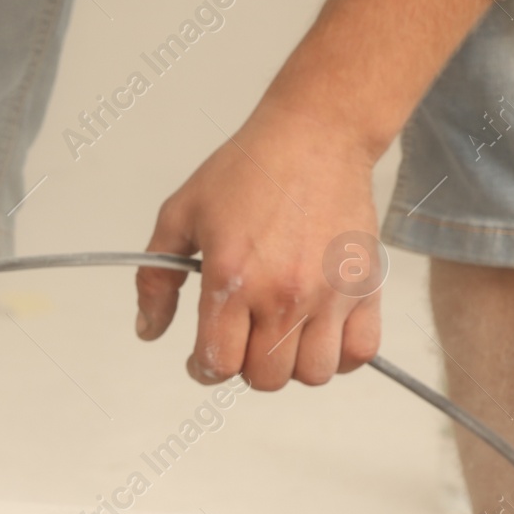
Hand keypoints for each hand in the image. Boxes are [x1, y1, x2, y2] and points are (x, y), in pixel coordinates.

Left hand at [135, 102, 383, 389]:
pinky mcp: (365, 285)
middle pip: (266, 377)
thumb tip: (148, 330)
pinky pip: (360, 352)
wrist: (315, 136)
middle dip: (245, 367)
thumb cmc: (247, 170)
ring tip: (280, 336)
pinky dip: (340, 356)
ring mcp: (329, 293)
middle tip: (241, 339)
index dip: (203, 369)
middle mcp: (283, 293)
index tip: (202, 358)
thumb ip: (156, 280)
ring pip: (313, 373)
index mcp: (232, 279)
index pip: (219, 364)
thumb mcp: (179, 216)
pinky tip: (319, 334)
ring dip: (292, 365)